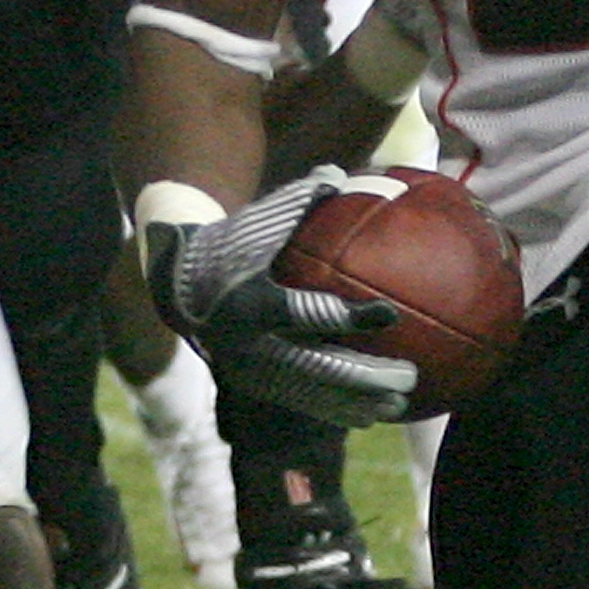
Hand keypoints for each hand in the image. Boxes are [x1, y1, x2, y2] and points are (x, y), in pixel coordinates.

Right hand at [142, 167, 416, 428]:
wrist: (179, 286)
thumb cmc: (232, 245)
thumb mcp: (258, 222)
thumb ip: (298, 199)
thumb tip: (339, 173)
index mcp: (252, 303)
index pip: (307, 312)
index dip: (349, 315)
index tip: (389, 314)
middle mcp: (250, 345)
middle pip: (316, 368)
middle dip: (364, 376)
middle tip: (408, 375)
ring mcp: (251, 371)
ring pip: (312, 395)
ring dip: (357, 402)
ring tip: (400, 403)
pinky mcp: (253, 386)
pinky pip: (299, 402)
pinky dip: (335, 410)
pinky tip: (370, 414)